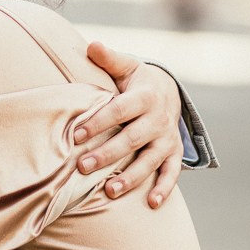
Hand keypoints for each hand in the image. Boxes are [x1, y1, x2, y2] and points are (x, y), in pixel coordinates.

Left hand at [75, 42, 185, 207]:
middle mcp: (158, 119)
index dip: (99, 122)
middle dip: (108, 154)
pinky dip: (164, 188)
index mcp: (145, 96)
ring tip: (109, 191)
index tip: (76, 135)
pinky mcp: (173, 153)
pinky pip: (171, 173)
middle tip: (82, 167)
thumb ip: (109, 58)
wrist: (169, 91)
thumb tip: (91, 45)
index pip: (119, 110)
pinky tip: (152, 204)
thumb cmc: (137, 81)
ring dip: (132, 177)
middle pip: (132, 139)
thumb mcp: (126, 66)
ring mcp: (167, 138)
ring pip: (150, 160)